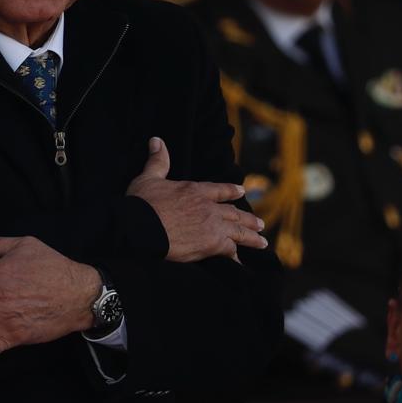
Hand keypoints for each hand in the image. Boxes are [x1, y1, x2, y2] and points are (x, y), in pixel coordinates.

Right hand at [125, 138, 265, 262]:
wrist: (140, 227)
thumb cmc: (141, 203)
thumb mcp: (148, 178)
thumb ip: (157, 161)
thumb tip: (156, 140)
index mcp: (195, 190)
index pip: (220, 190)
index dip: (232, 191)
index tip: (242, 191)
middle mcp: (208, 207)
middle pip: (234, 213)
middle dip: (248, 219)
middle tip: (260, 224)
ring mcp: (212, 226)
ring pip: (238, 231)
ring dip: (251, 237)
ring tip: (261, 242)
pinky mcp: (211, 244)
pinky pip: (230, 251)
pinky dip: (236, 256)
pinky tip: (241, 261)